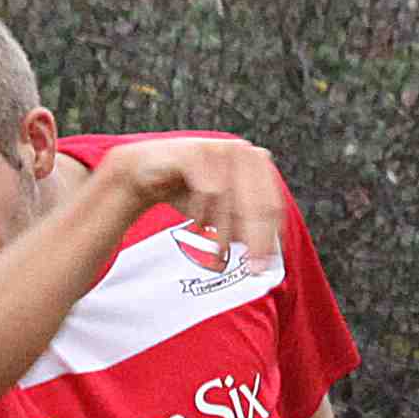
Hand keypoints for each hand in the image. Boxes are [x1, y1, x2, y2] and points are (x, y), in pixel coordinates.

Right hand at [100, 134, 284, 267]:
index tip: (263, 266)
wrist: (147, 172)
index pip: (272, 206)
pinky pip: (208, 188)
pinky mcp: (196, 151)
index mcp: (257, 165)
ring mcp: (221, 149)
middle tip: (251, 268)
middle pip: (257, 204)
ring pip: (232, 199)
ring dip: (225, 230)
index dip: (270, 238)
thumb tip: (262, 255)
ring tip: (218, 252)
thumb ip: (241, 227)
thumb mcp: (219, 212)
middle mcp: (244, 152)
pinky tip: (197, 222)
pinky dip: (203, 210)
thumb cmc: (187, 190)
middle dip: (255, 240)